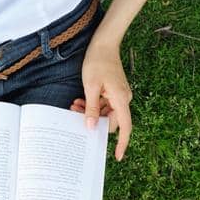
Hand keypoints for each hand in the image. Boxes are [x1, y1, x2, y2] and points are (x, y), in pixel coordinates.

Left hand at [71, 40, 132, 160]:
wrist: (104, 43)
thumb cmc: (97, 62)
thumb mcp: (91, 87)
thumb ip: (91, 108)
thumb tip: (90, 127)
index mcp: (121, 99)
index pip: (125, 127)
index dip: (121, 143)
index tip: (117, 156)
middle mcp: (123, 99)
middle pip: (111, 120)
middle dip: (94, 121)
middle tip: (75, 113)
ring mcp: (119, 95)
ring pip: (105, 112)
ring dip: (91, 112)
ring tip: (75, 105)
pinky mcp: (114, 91)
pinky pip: (104, 104)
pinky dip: (93, 104)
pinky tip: (81, 100)